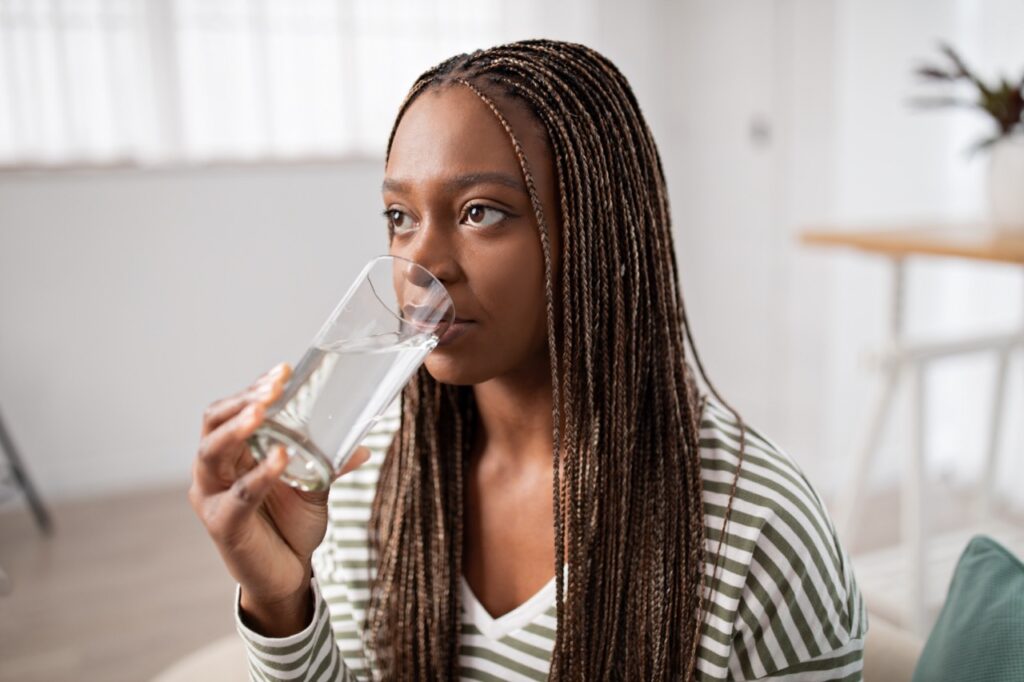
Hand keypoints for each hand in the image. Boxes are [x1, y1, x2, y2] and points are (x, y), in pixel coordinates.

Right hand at [188, 362, 369, 634]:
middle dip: (243, 400)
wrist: (289, 576)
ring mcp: (213, 497)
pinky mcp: (223, 524)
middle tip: (273, 386)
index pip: (231, 410)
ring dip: (237, 427)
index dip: (253, 388)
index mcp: (233, 454)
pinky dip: (260, 473)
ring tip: (263, 410)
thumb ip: (328, 464)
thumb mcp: (313, 487)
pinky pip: (239, 494)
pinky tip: (280, 457)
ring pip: (211, 452)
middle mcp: (215, 470)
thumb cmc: (291, 526)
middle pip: (213, 422)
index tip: (284, 370)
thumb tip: (362, 446)